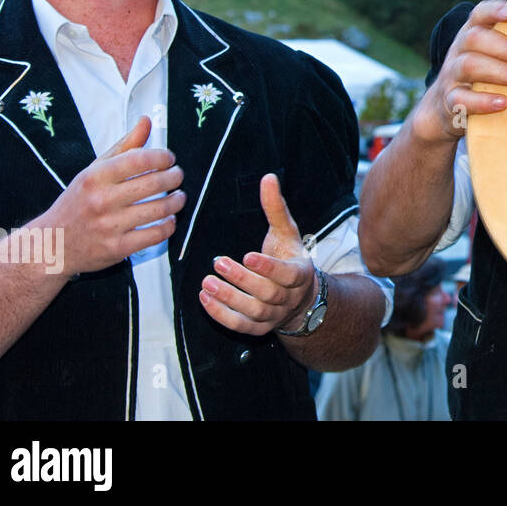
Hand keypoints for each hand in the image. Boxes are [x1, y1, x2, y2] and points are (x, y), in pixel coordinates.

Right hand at [40, 116, 185, 277]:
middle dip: (174, 177)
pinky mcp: (117, 248)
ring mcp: (109, 226)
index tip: (169, 158)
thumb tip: (147, 121)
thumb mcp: (94, 170)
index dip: (162, 157)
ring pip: (159, 209)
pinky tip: (169, 219)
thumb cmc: (78, 202)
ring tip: (179, 196)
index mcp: (94, 177)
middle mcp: (101, 201)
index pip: (140, 159)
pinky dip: (169, 225)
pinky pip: (155, 235)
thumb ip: (124, 146)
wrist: (52, 244)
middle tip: (178, 175)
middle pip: (154, 183)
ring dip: (177, 201)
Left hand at [199, 174, 317, 334]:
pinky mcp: (259, 328)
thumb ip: (275, 208)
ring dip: (229, 298)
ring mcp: (275, 315)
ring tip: (207, 283)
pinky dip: (222, 315)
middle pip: (268, 293)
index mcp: (301, 273)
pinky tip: (205, 299)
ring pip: (254, 312)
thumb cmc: (289, 257)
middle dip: (242, 280)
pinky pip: (241, 326)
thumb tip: (268, 177)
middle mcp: (290, 297)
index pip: (288, 274)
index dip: (269, 268)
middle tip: (219, 263)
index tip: (248, 256)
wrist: (300, 297)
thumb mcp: (286, 232)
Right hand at [410, 0, 506, 142]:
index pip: (479, 14)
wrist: (444, 110)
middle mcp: (459, 51)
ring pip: (468, 65)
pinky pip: (460, 99)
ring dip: (499, 72)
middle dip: (504, 47)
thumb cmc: (483, 77)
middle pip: (474, 38)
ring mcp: (452, 76)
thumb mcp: (492, 57)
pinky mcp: (449, 102)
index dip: (494, 10)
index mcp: (472, 35)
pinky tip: (503, 103)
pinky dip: (483, 101)